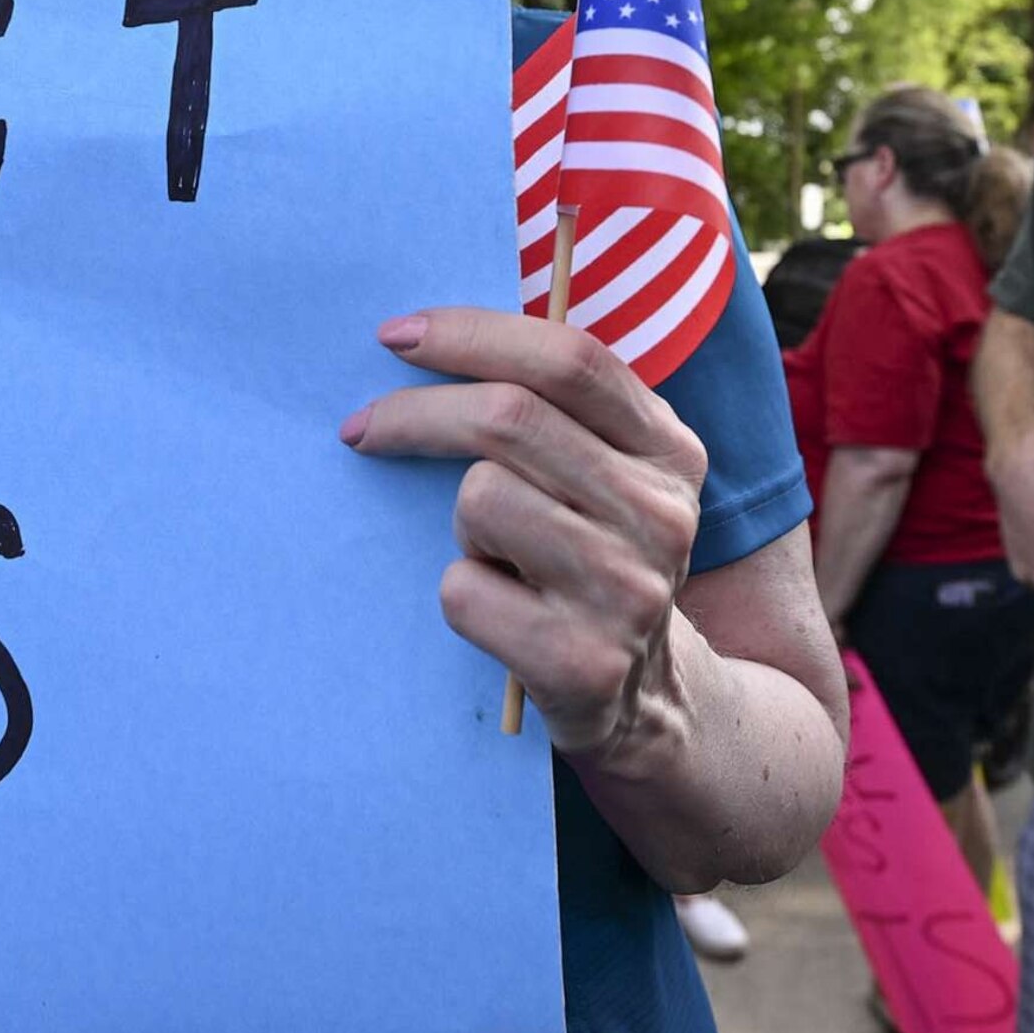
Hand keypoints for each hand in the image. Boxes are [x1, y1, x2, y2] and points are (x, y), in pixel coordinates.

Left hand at [343, 307, 706, 762]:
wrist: (650, 697)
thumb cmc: (593, 559)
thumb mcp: (609, 476)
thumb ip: (558, 409)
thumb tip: (431, 334)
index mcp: (670, 450)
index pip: (570, 360)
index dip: (473, 335)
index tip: (396, 336)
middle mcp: (661, 514)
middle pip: (510, 419)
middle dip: (414, 414)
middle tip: (363, 427)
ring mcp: (627, 591)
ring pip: (481, 500)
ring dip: (462, 525)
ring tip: (495, 553)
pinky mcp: (583, 662)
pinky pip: (464, 589)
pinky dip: (462, 594)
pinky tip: (501, 613)